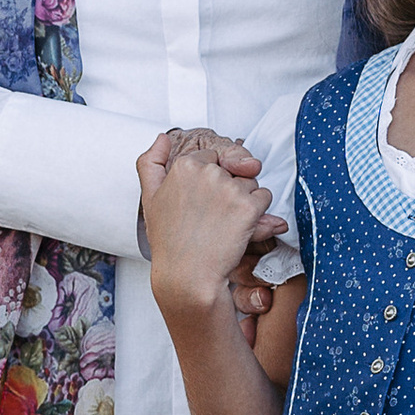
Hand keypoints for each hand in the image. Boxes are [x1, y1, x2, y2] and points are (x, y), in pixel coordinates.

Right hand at [138, 131, 271, 315]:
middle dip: (228, 189)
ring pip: (251, 182)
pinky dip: (259, 213)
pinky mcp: (248, 205)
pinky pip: (265, 197)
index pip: (212, 159)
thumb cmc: (170, 242)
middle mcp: (207, 172)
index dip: (209, 183)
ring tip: (223, 225)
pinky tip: (238, 229)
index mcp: (184, 165)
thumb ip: (151, 163)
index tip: (200, 204)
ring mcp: (229, 188)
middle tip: (211, 217)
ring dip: (244, 201)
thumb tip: (162, 137)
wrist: (187, 277)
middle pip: (233, 169)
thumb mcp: (150, 198)